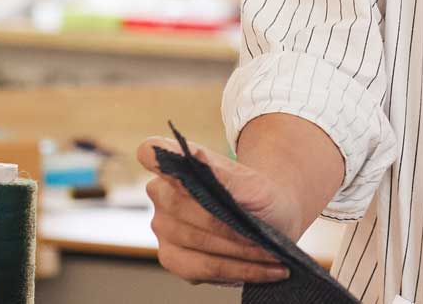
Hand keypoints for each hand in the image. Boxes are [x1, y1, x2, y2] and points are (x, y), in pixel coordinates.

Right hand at [137, 136, 304, 285]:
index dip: (161, 158)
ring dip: (238, 251)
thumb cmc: (259, 197)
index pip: (151, 152)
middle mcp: (161, 195)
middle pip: (184, 208)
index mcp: (174, 165)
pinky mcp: (172, 258)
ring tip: (271, 255)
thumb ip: (221, 173)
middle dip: (227, 225)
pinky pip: (200, 268)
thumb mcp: (252, 183)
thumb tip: (194, 156)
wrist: (271, 222)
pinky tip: (264, 270)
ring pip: (196, 241)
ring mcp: (163, 228)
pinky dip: (236, 270)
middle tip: (263, 236)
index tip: (186, 167)